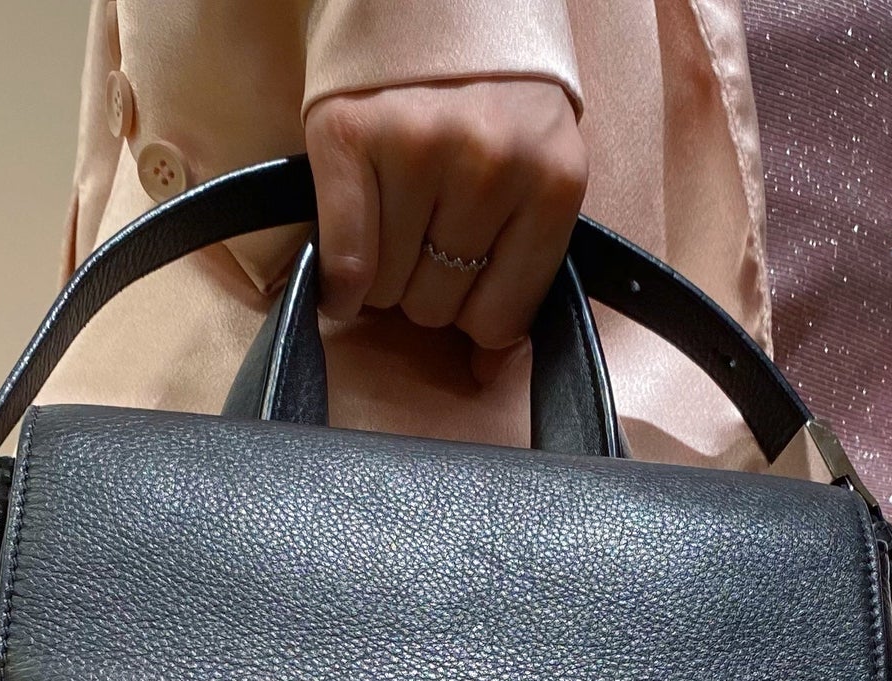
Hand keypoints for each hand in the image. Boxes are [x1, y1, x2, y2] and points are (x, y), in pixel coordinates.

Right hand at [304, 78, 588, 348]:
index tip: (464, 281)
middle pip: (438, 307)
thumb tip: (485, 370)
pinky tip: (344, 268)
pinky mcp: (350, 137)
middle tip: (425, 231)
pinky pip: (343, 263)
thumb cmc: (492, 98)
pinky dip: (339, 281)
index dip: (475, 313)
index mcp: (553, 181)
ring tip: (394, 221)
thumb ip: (523, 267)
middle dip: (427, 286)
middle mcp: (489, 164)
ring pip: (389, 291)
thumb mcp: (541, 169)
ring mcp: (417, 148)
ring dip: (384, 275)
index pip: (501, 318)